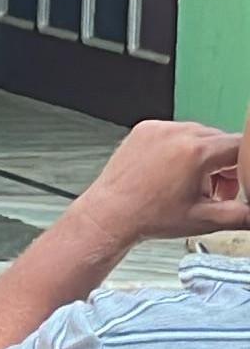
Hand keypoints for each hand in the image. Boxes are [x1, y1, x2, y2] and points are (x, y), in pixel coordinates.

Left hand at [81, 119, 249, 249]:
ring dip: (205, 157)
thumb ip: (243, 215)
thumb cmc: (152, 216)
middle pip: (220, 141)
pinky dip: (182, 149)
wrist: (113, 212)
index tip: (242, 181)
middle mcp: (176, 133)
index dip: (245, 167)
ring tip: (194, 185)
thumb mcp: (209, 220)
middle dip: (226, 166)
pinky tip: (175, 173)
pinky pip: (176, 132)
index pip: (240, 147)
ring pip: (199, 135)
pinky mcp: (144, 129)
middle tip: (216, 192)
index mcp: (195, 152)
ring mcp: (158, 128)